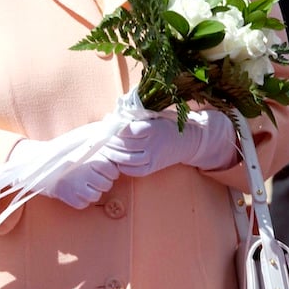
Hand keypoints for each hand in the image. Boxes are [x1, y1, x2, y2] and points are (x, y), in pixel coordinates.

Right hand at [9, 124, 120, 209]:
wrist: (39, 161)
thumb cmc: (67, 148)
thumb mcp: (85, 137)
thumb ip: (103, 136)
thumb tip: (121, 126)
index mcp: (92, 158)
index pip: (113, 171)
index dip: (111, 172)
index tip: (103, 169)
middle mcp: (85, 172)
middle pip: (107, 185)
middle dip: (103, 182)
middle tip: (93, 177)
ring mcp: (75, 185)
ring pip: (96, 196)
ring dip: (93, 192)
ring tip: (85, 184)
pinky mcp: (66, 196)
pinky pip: (83, 204)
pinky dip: (82, 200)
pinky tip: (76, 191)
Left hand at [102, 110, 236, 176]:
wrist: (186, 141)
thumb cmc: (166, 126)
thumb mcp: (154, 117)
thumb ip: (137, 117)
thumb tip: (114, 117)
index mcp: (153, 127)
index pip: (128, 130)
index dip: (116, 130)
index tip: (109, 127)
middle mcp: (153, 142)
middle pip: (125, 145)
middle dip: (111, 143)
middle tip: (102, 140)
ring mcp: (154, 156)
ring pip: (127, 159)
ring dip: (113, 155)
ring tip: (106, 150)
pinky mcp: (154, 167)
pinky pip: (134, 171)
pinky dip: (123, 167)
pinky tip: (118, 161)